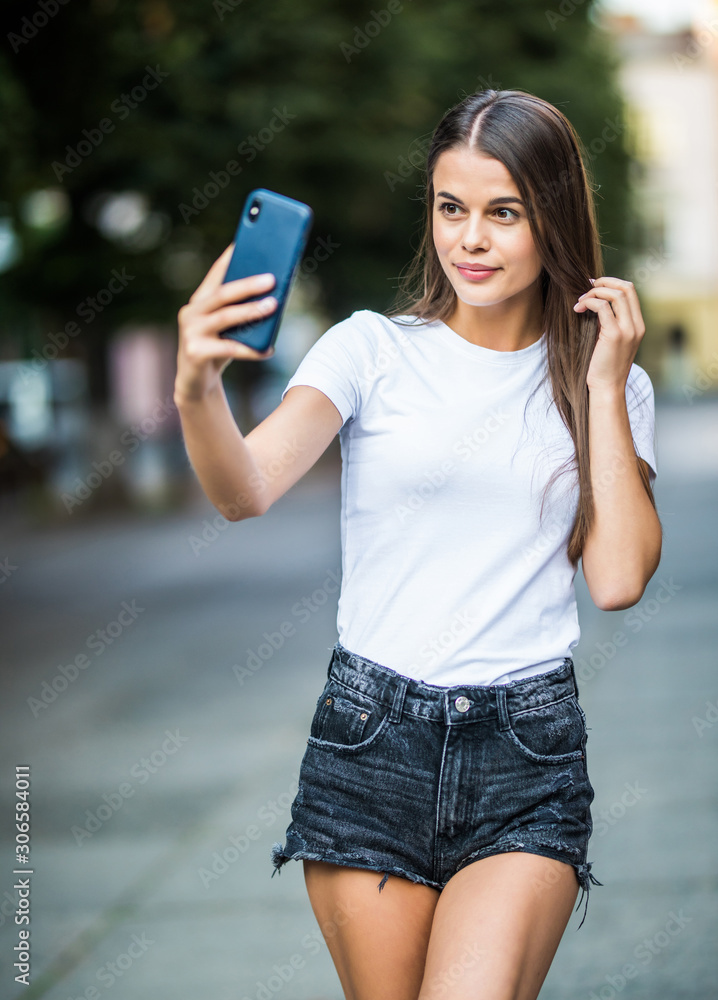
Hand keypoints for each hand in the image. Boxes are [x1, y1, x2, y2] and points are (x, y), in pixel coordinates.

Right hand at [175, 244, 277, 401]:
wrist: (195, 384)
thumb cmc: (217, 350)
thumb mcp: (227, 328)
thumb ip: (241, 312)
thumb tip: (274, 296)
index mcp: (200, 301)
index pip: (216, 273)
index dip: (231, 257)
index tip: (247, 242)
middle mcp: (191, 312)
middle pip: (222, 293)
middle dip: (248, 284)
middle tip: (272, 279)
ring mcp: (190, 332)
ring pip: (225, 317)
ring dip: (251, 311)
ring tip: (273, 306)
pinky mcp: (195, 352)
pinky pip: (229, 348)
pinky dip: (250, 349)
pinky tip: (268, 350)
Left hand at [573, 277, 645, 393]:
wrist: (607, 388)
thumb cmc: (604, 366)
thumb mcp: (610, 340)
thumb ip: (608, 322)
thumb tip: (595, 302)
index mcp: (638, 325)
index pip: (630, 291)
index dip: (612, 283)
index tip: (594, 286)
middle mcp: (636, 325)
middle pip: (626, 288)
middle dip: (604, 282)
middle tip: (586, 286)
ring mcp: (628, 330)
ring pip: (616, 294)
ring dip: (594, 292)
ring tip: (579, 301)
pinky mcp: (615, 335)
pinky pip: (602, 307)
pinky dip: (589, 302)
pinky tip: (578, 309)